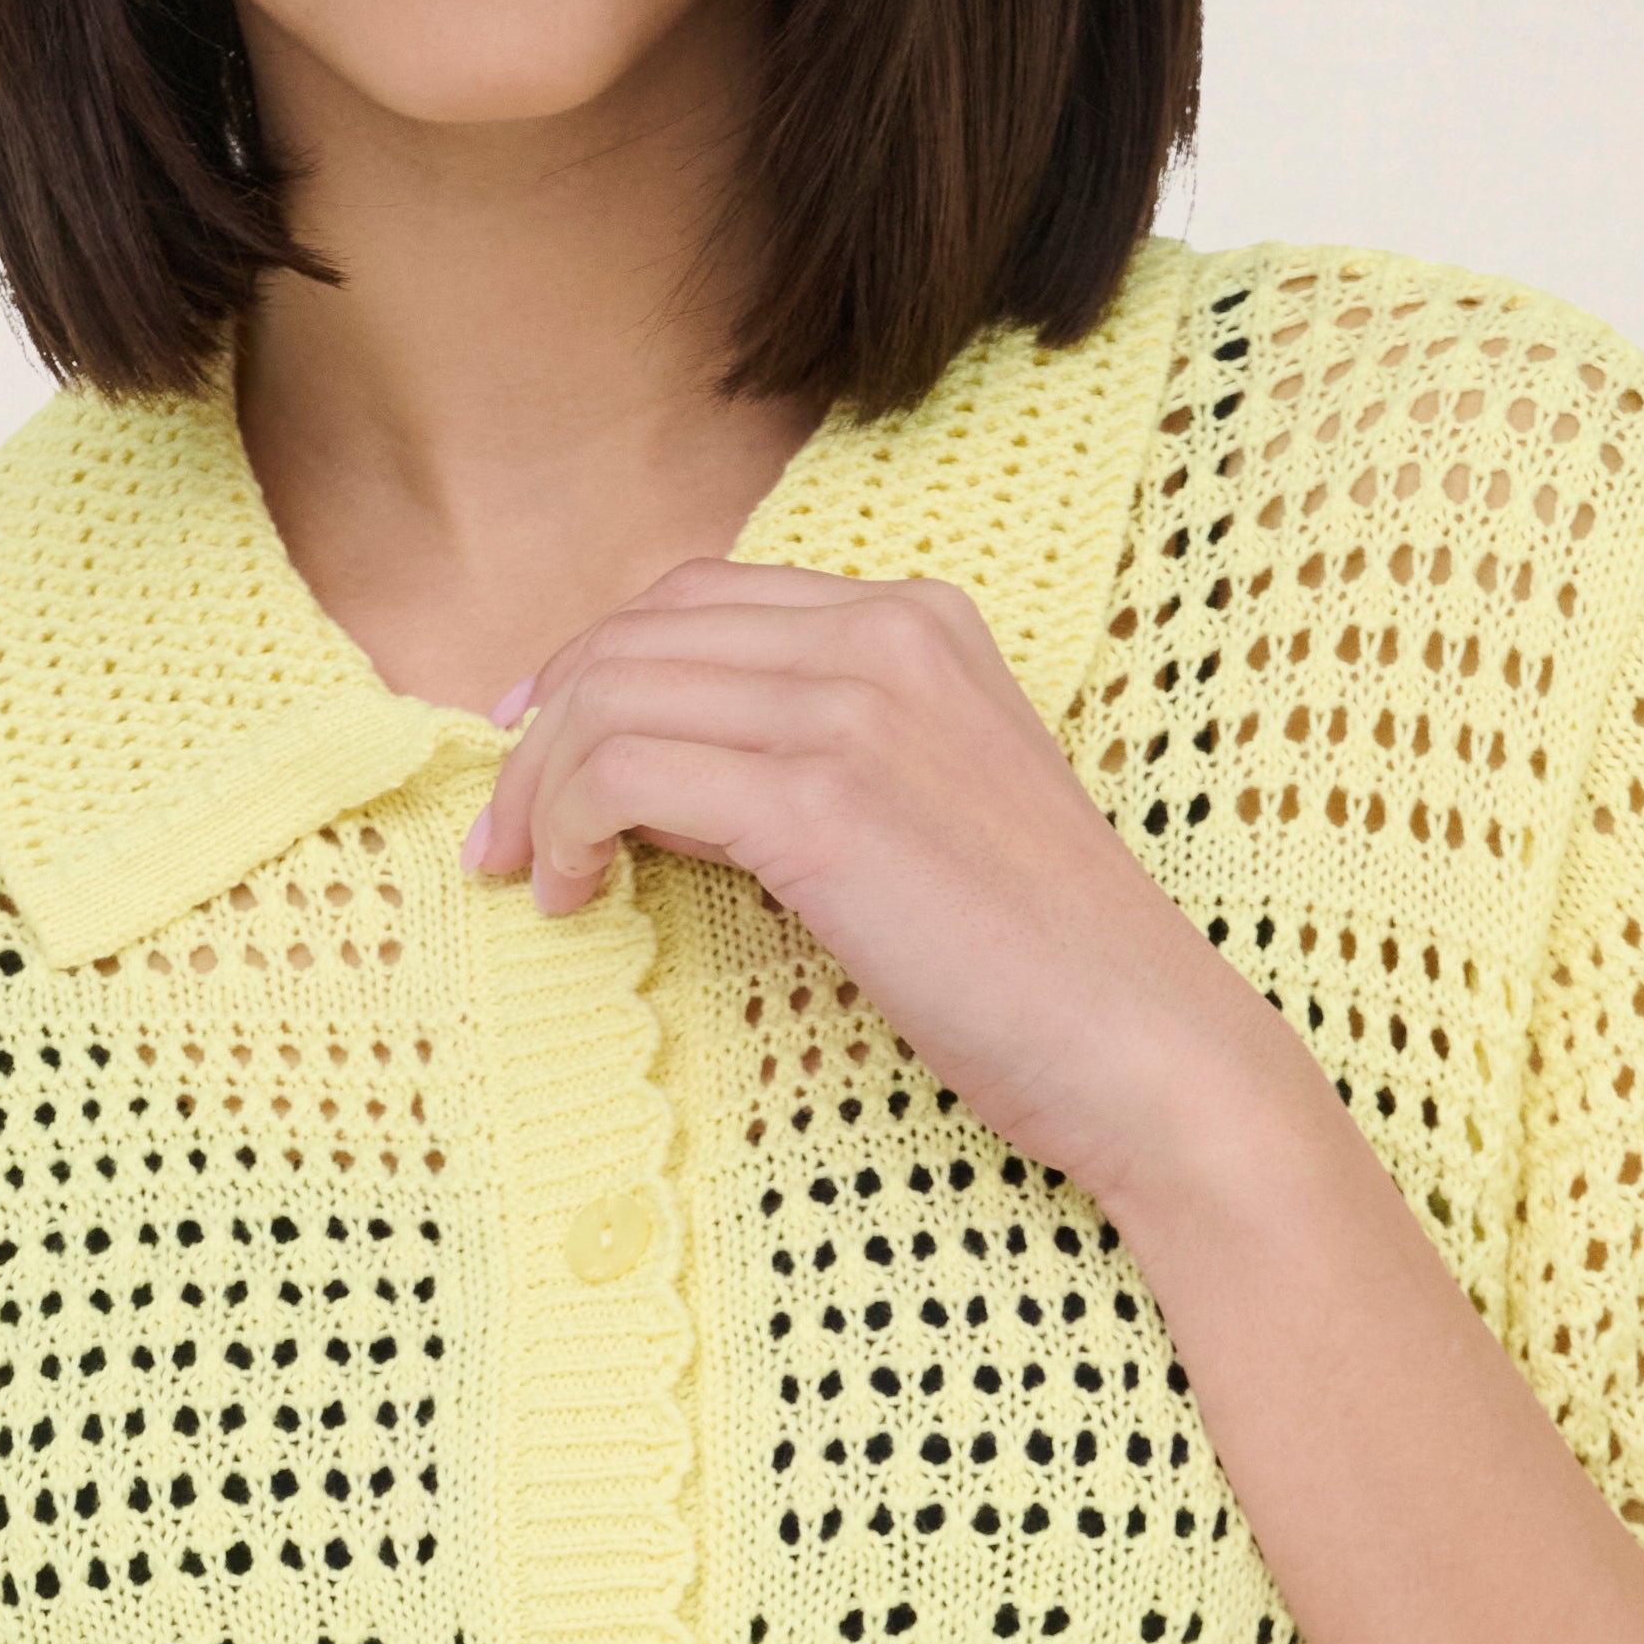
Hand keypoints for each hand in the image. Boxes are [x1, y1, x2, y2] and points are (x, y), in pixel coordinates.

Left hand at [458, 559, 1302, 1206]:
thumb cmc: (1037, 965)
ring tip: (535, 875)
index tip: (533, 751)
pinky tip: (572, 890)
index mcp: (918, 619)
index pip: (698, 597)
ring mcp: (855, 707)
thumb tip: (652, 775)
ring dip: (539, 787)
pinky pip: (624, 768)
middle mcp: (885, 632)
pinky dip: (566, 823)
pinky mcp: (822, 798)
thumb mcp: (925, 812)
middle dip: (541, 730)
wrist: (1144, 1045)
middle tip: (500, 833)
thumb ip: (813, 757)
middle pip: (639, 634)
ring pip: (614, 694)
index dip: (591, 664)